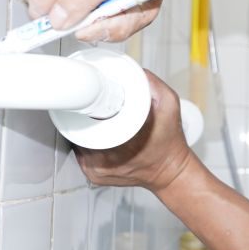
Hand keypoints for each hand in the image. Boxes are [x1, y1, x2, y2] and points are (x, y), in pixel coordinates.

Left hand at [75, 70, 197, 192]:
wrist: (171, 171)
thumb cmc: (170, 142)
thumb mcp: (170, 107)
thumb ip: (154, 85)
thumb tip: (135, 72)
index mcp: (119, 143)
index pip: (85, 121)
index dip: (86, 107)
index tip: (90, 100)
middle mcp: (104, 161)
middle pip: (79, 130)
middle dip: (85, 118)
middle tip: (96, 110)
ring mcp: (97, 171)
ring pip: (77, 143)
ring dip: (84, 131)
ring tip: (99, 123)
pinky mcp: (95, 177)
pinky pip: (81, 156)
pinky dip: (86, 145)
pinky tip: (99, 139)